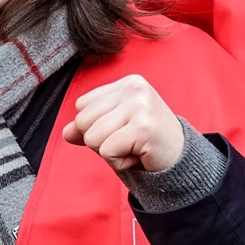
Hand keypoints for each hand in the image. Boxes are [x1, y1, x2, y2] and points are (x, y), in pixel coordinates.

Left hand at [62, 73, 184, 171]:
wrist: (178, 158)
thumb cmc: (144, 141)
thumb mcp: (114, 129)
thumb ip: (88, 127)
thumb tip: (66, 132)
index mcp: (126, 83)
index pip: (82, 105)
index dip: (94, 126)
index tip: (122, 130)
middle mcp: (134, 88)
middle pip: (83, 121)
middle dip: (99, 141)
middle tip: (126, 141)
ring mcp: (140, 105)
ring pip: (92, 137)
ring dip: (109, 153)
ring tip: (132, 148)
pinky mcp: (143, 127)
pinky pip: (107, 151)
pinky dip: (118, 162)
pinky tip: (137, 155)